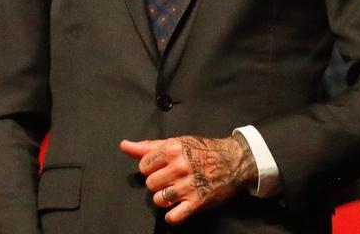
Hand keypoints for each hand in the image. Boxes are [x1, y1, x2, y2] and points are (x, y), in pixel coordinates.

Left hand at [120, 134, 257, 224]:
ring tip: (176, 192)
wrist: (234, 161)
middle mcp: (180, 166)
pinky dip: (173, 215)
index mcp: (173, 149)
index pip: (143, 165)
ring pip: (158, 200)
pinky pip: (173, 216)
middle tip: (171, 180)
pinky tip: (179, 207)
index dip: (151, 168)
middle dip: (158, 183)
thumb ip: (149, 146)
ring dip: (165, 198)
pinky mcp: (197, 202)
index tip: (162, 168)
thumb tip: (124, 146)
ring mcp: (188, 185)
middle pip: (150, 184)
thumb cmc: (204, 151)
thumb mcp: (177, 142)